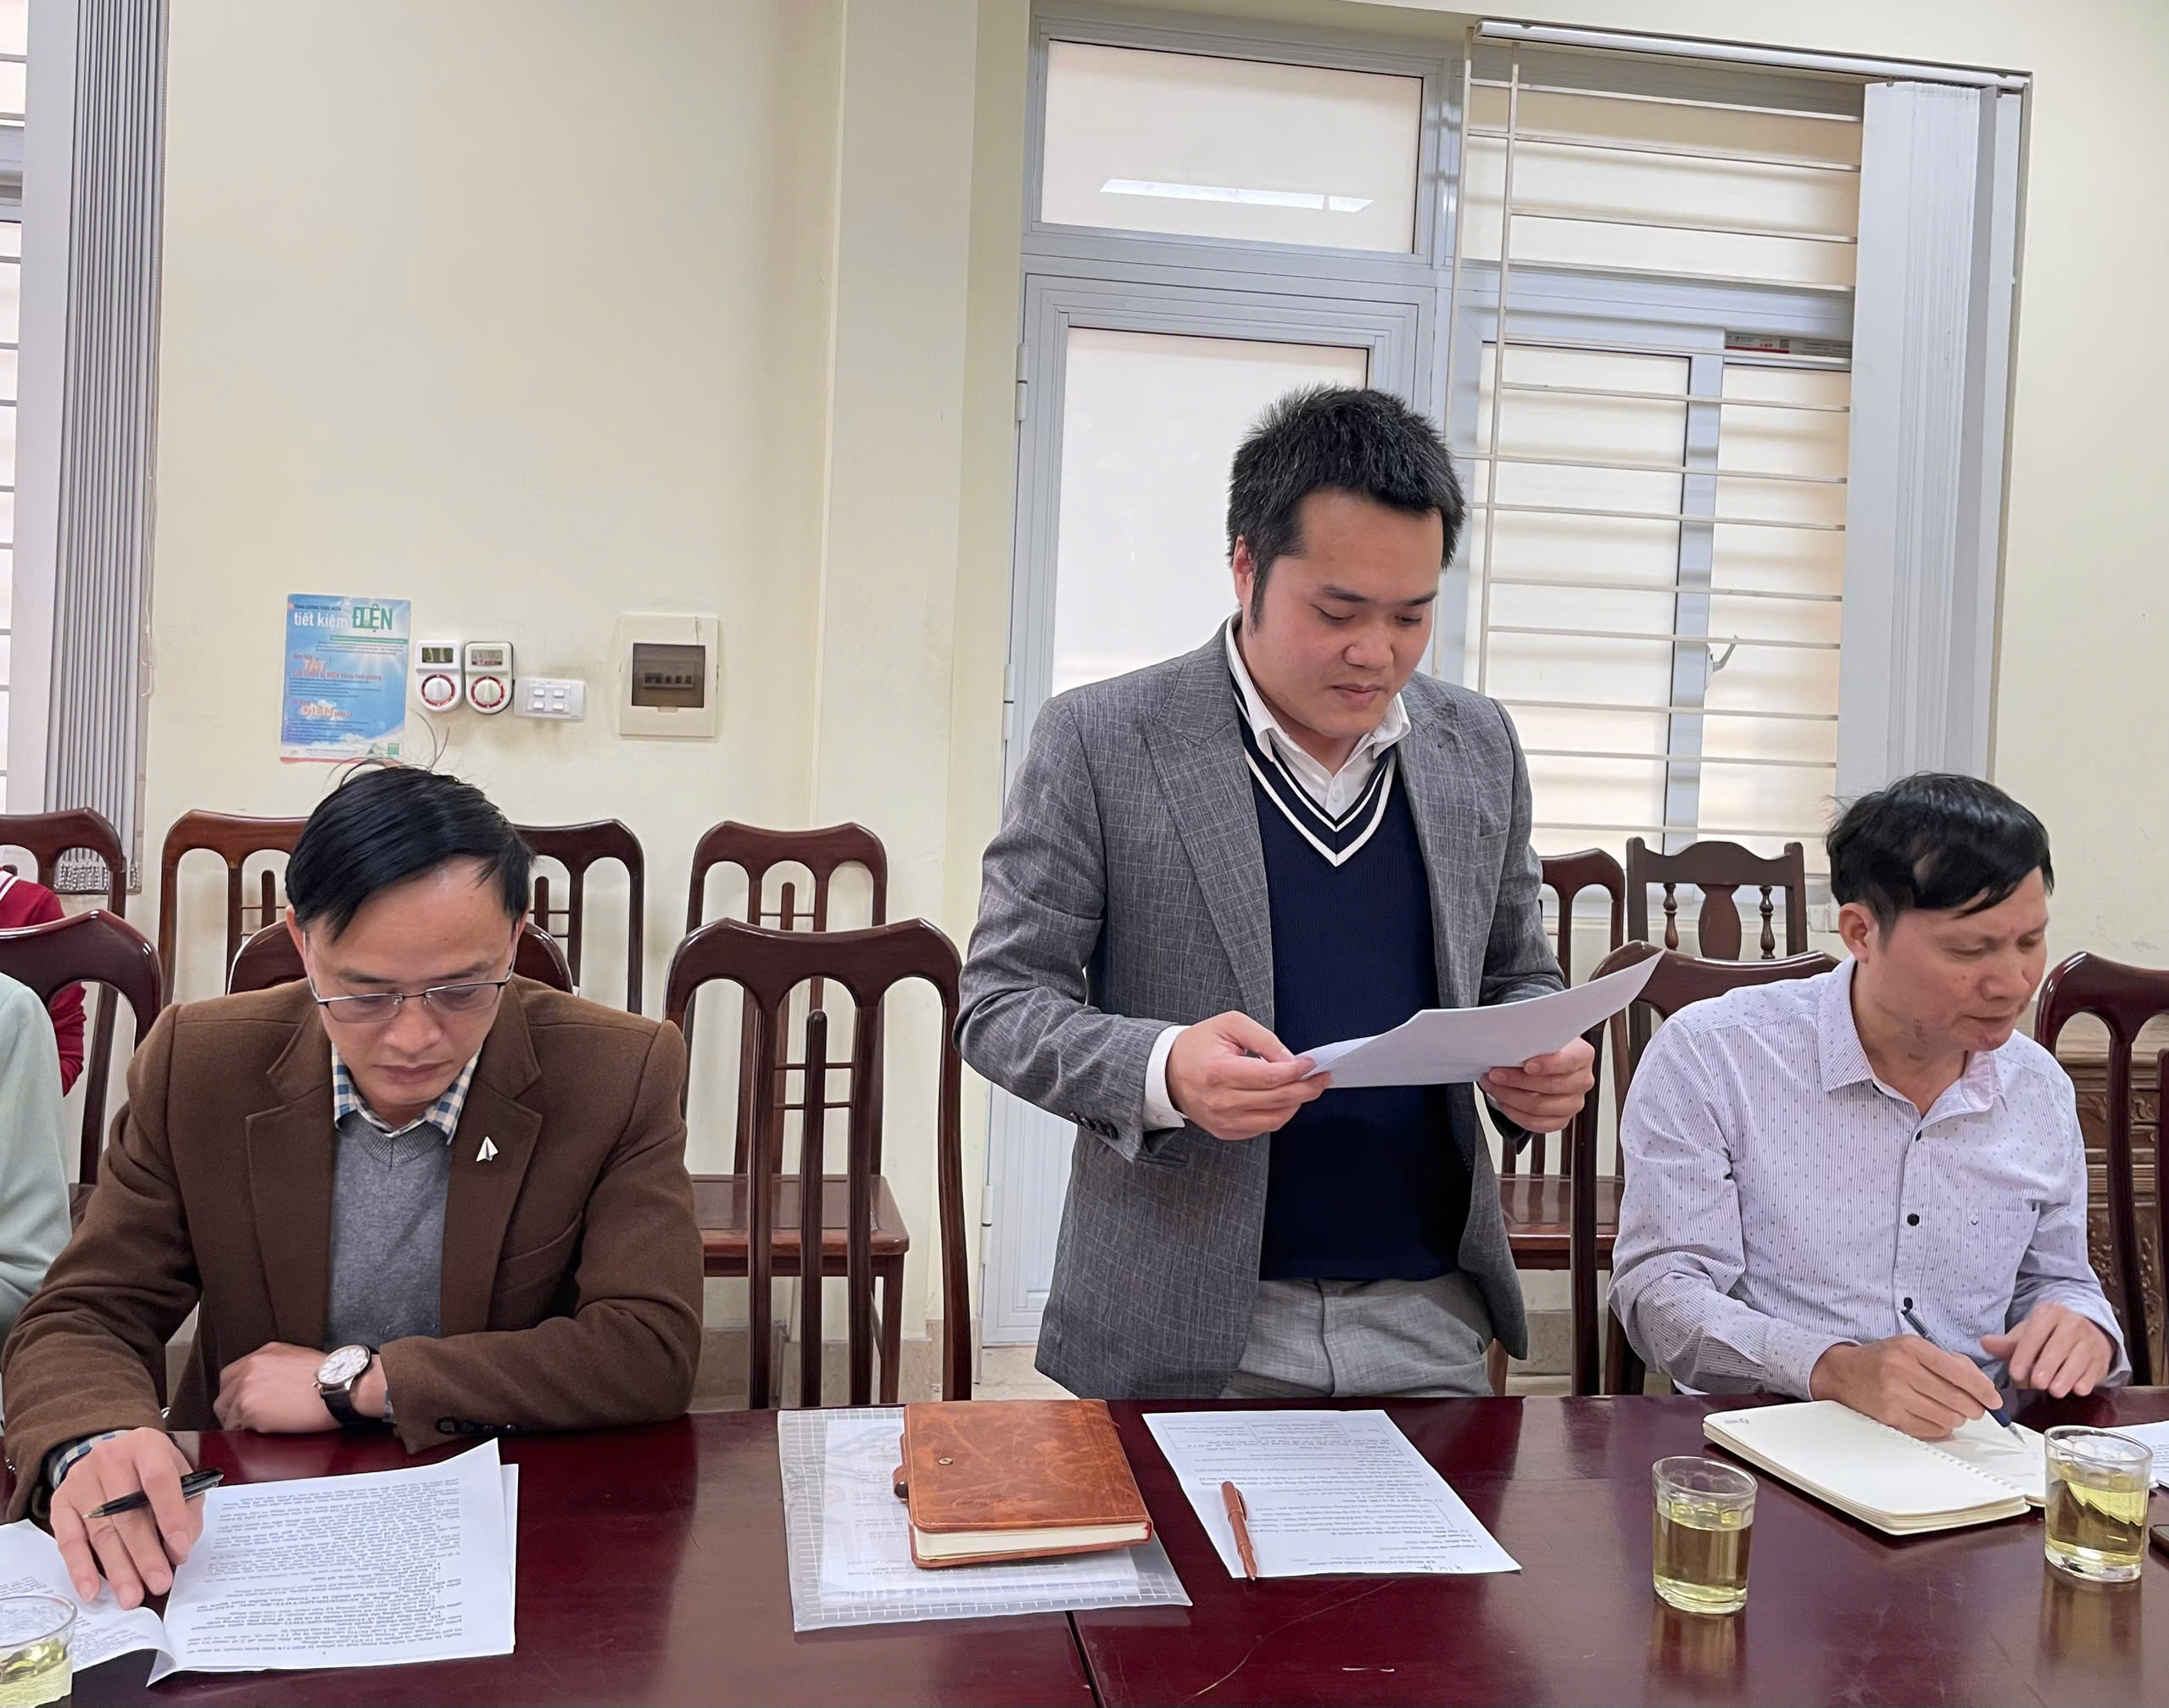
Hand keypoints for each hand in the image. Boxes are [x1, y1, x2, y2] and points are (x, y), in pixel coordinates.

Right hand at [50, 1428, 199, 1607]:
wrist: (112, 1453)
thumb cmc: (151, 1469)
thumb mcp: (179, 1474)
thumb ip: (187, 1506)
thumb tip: (182, 1545)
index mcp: (146, 1446)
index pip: (158, 1480)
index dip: (171, 1516)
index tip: (181, 1549)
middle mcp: (110, 1459)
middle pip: (127, 1514)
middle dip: (145, 1554)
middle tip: (159, 1583)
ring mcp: (81, 1481)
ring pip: (100, 1532)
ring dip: (118, 1569)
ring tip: (131, 1597)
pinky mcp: (60, 1503)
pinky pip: (68, 1541)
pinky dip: (81, 1569)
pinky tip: (92, 1590)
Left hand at [214, 1342, 340, 1432]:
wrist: (340, 1386)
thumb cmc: (331, 1375)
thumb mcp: (298, 1358)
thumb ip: (275, 1367)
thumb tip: (268, 1385)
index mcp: (263, 1354)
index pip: (231, 1376)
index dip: (236, 1393)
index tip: (242, 1402)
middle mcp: (250, 1368)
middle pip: (223, 1395)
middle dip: (232, 1408)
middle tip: (247, 1418)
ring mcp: (247, 1389)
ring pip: (227, 1413)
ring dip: (240, 1422)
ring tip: (261, 1426)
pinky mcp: (250, 1410)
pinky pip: (238, 1428)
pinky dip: (248, 1432)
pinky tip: (267, 1429)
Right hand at [1165, 1011, 1324, 1141]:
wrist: (1168, 1071)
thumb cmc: (1198, 1045)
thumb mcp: (1230, 1025)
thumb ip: (1264, 1039)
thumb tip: (1290, 1060)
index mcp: (1218, 1071)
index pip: (1269, 1077)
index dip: (1296, 1070)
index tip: (1311, 1063)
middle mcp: (1219, 1100)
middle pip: (1276, 1099)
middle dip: (1306, 1089)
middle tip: (1321, 1079)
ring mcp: (1222, 1120)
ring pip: (1274, 1118)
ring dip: (1296, 1104)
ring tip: (1305, 1088)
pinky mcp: (1225, 1131)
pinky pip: (1263, 1127)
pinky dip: (1279, 1114)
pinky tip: (1284, 1100)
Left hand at [1479, 1036, 1595, 1133]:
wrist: (1546, 1061)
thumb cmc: (1544, 1049)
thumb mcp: (1541, 1037)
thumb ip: (1532, 1041)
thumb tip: (1510, 1049)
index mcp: (1582, 1056)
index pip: (1568, 1062)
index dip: (1547, 1065)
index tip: (1526, 1065)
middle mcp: (1581, 1081)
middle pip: (1550, 1086)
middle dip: (1517, 1080)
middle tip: (1496, 1074)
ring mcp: (1573, 1103)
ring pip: (1540, 1107)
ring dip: (1510, 1097)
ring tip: (1494, 1086)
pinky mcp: (1561, 1120)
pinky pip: (1536, 1123)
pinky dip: (1514, 1113)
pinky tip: (1503, 1101)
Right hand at [1810, 1336, 2003, 1438]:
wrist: (1843, 1373)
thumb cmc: (1884, 1359)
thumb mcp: (1913, 1347)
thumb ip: (1949, 1361)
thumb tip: (1983, 1386)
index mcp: (1911, 1348)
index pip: (1957, 1371)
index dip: (1982, 1389)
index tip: (1994, 1399)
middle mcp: (1901, 1369)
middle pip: (1956, 1398)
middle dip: (1975, 1408)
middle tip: (1977, 1409)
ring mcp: (1894, 1395)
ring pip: (1948, 1417)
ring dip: (1957, 1417)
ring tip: (1951, 1410)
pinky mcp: (1890, 1416)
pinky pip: (1932, 1429)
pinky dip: (1941, 1426)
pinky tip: (1935, 1416)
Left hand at [1983, 1304, 2114, 1396]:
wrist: (2086, 1333)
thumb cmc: (2051, 1336)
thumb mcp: (2029, 1334)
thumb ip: (2008, 1343)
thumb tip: (1985, 1343)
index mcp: (2050, 1313)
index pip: (2035, 1333)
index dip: (2024, 1354)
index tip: (2015, 1373)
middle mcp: (2072, 1323)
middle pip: (2058, 1347)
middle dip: (2046, 1367)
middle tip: (2036, 1383)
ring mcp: (2090, 1341)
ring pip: (2078, 1360)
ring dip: (2065, 1377)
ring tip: (2054, 1390)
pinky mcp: (2101, 1359)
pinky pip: (2094, 1371)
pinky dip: (2086, 1381)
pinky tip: (2078, 1389)